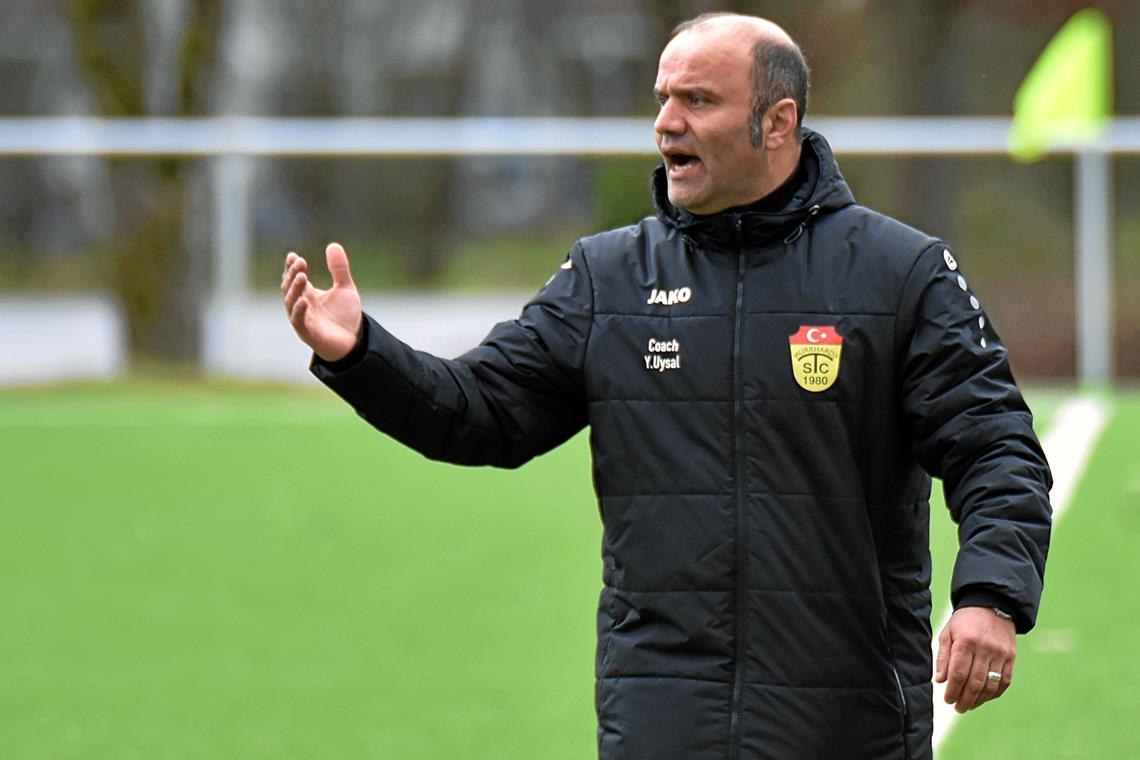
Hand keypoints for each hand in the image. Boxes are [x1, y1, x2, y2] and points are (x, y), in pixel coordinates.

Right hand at [281, 242, 362, 361]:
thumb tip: (333, 245)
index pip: (294, 278)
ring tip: (302, 276)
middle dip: (293, 274)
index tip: (293, 256)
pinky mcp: (308, 333)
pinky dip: (299, 311)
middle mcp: (301, 305)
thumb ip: (339, 269)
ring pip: (291, 302)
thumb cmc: (345, 317)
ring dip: (295, 289)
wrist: (354, 342)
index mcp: (307, 294)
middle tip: (300, 262)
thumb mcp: (345, 288)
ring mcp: (303, 319)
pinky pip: (299, 321)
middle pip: (290, 288)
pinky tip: (304, 300)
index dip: (291, 267)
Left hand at [935, 607, 1015, 712]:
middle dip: (965, 699)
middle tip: (957, 707)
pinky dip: (994, 693)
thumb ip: (943, 657)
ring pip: (991, 685)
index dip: (952, 690)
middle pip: (975, 682)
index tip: (947, 699)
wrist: (991, 604)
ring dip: (979, 700)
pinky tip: (984, 698)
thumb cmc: (964, 621)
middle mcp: (985, 648)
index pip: (958, 673)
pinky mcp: (1011, 657)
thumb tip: (940, 680)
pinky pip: (1005, 681)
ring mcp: (1000, 654)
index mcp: (966, 642)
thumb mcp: (948, 633)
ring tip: (969, 705)